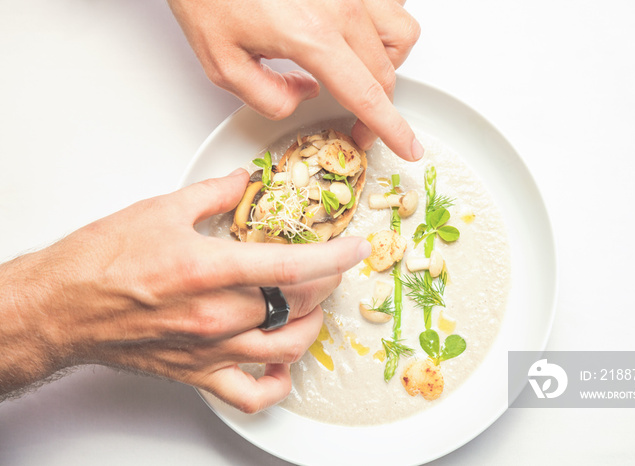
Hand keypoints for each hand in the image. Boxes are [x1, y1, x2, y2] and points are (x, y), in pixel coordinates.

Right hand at [0, 169, 369, 411]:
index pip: (291, 266)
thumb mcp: (161, 209)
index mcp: (208, 269)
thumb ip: (213, 192)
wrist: (62, 307)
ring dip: (311, 327)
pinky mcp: (197, 372)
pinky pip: (250, 395)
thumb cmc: (101, 261)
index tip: (356, 247)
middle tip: (328, 267)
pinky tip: (281, 365)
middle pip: (296, 305)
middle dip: (325, 284)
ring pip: (285, 349)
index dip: (334, 256)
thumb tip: (245, 179)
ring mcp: (208, 350)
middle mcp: (214, 315)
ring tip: (311, 306)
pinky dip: (276, 384)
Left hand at [167, 0, 422, 160]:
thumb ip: (267, 97)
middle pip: (386, 72)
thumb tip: (303, 97)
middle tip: (358, 125)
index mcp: (312, 35)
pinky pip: (390, 2)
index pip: (367, 95)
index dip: (391, 128)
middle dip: (380, 108)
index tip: (407, 146)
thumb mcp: (222, 63)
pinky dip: (383, 25)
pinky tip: (356, 34)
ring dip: (388, 63)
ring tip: (359, 73)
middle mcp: (341, 6)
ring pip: (400, 34)